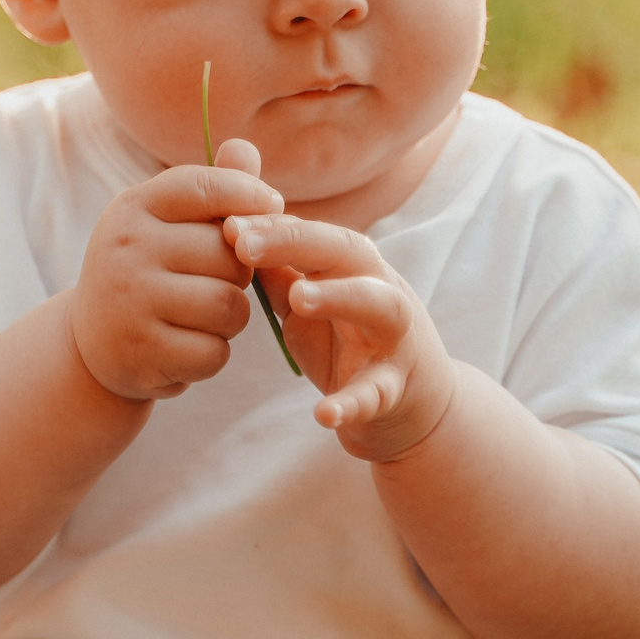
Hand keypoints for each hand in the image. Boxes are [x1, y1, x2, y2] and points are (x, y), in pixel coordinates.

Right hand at [70, 155, 283, 401]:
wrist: (92, 344)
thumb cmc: (148, 272)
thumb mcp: (165, 223)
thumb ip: (212, 189)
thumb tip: (246, 148)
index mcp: (134, 207)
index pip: (206, 187)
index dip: (250, 196)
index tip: (272, 210)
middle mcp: (127, 248)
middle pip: (229, 254)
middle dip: (240, 273)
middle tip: (219, 282)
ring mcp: (130, 301)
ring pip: (228, 306)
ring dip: (232, 317)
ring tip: (207, 316)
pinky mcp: (140, 351)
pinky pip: (213, 352)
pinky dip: (213, 354)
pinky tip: (189, 346)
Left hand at [225, 208, 456, 461]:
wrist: (413, 407)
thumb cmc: (350, 342)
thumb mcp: (310, 302)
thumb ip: (278, 270)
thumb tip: (232, 229)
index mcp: (353, 267)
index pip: (313, 232)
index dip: (271, 225)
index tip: (226, 224)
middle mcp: (379, 290)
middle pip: (347, 251)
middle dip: (296, 241)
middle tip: (244, 246)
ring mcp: (392, 339)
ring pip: (379, 306)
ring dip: (339, 296)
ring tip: (298, 297)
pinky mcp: (393, 390)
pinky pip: (375, 393)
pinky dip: (352, 403)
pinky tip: (323, 414)